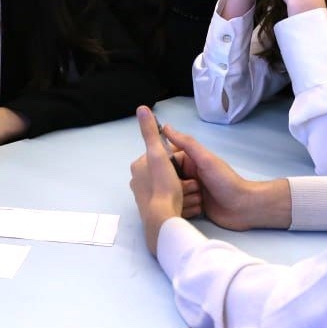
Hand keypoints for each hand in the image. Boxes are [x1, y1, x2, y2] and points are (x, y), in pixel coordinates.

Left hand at [129, 106, 186, 254]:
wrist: (163, 219)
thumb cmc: (162, 185)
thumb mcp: (157, 153)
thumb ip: (150, 131)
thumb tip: (141, 108)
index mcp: (138, 167)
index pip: (163, 156)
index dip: (176, 160)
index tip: (186, 167)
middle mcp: (138, 182)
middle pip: (167, 172)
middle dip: (180, 177)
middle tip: (188, 185)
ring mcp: (145, 198)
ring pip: (171, 188)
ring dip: (182, 191)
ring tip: (187, 195)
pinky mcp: (154, 212)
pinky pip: (171, 202)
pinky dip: (180, 203)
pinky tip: (184, 206)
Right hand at [162, 123, 290, 231]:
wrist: (243, 208)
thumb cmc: (225, 181)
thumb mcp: (205, 159)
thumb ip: (186, 143)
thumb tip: (165, 127)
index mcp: (189, 161)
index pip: (166, 160)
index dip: (159, 165)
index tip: (150, 171)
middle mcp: (188, 175)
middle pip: (167, 179)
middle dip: (169, 185)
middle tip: (172, 190)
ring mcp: (190, 192)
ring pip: (171, 194)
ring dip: (177, 199)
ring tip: (185, 201)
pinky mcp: (192, 207)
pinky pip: (178, 207)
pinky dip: (181, 209)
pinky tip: (184, 212)